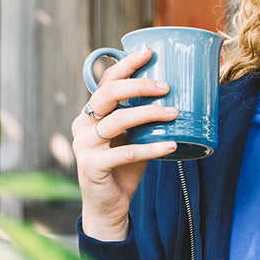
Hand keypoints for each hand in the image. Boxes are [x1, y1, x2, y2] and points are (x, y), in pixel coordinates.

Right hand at [72, 47, 179, 241]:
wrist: (109, 207)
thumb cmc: (123, 169)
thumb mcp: (134, 139)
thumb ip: (144, 120)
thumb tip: (176, 97)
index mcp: (90, 114)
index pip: (105, 81)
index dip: (125, 65)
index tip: (148, 52)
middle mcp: (83, 125)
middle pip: (108, 95)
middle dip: (138, 86)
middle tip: (165, 86)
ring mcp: (84, 146)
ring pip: (117, 121)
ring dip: (148, 115)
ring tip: (174, 113)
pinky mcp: (92, 166)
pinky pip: (125, 153)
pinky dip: (150, 149)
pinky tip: (171, 146)